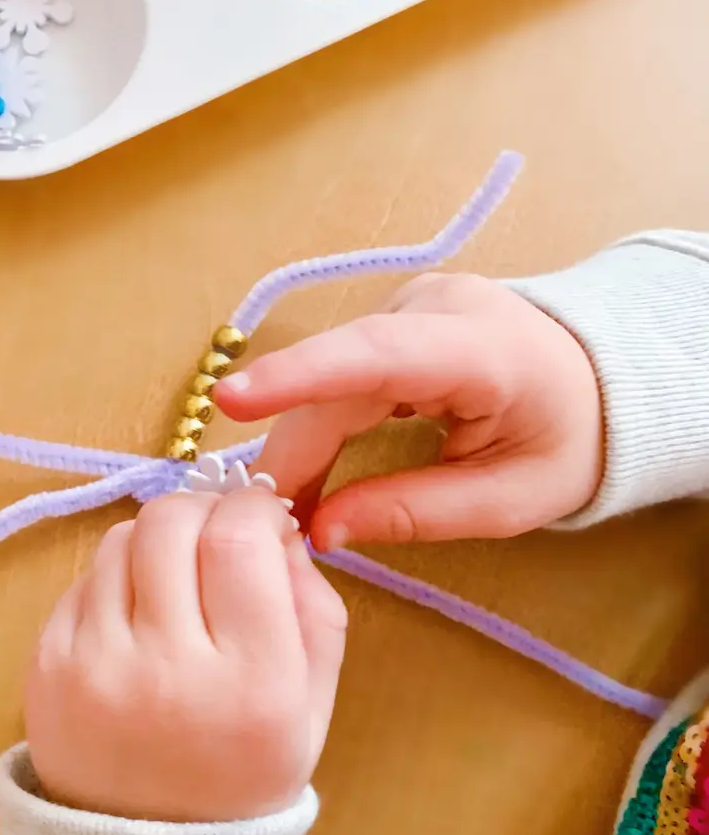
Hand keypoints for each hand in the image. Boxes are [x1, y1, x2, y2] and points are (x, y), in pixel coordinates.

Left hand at [25, 487, 347, 822]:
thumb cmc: (245, 772)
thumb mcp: (313, 702)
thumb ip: (313, 604)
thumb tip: (272, 523)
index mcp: (252, 685)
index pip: (239, 539)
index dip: (253, 508)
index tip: (261, 521)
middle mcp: (167, 671)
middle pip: (170, 522)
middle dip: (202, 510)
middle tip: (217, 535)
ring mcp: (94, 668)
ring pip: (121, 539)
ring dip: (157, 541)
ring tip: (175, 582)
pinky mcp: (44, 667)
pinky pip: (83, 578)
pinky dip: (116, 578)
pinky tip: (136, 619)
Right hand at [216, 273, 603, 548]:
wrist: (603, 378)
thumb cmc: (566, 440)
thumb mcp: (510, 500)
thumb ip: (416, 513)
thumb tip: (323, 530)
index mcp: (481, 348)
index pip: (375, 355)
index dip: (299, 377)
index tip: (232, 400)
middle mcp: (435, 308)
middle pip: (337, 380)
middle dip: (293, 452)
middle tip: (267, 525)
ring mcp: (411, 304)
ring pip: (329, 377)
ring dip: (299, 442)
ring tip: (284, 507)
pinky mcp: (394, 317)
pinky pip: (339, 371)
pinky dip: (316, 422)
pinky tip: (303, 470)